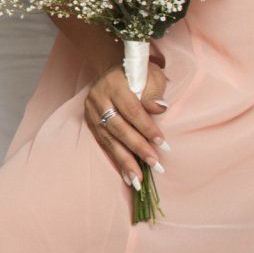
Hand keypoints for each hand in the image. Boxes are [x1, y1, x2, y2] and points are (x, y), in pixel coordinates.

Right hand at [83, 59, 169, 187]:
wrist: (115, 72)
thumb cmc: (138, 75)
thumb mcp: (151, 76)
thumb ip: (154, 93)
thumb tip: (159, 109)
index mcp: (114, 85)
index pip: (132, 110)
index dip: (147, 128)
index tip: (163, 144)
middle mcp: (98, 99)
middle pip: (119, 127)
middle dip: (138, 148)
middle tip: (154, 164)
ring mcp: (91, 112)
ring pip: (109, 139)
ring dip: (125, 160)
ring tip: (138, 179)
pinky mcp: (90, 123)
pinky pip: (104, 144)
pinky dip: (116, 160)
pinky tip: (126, 175)